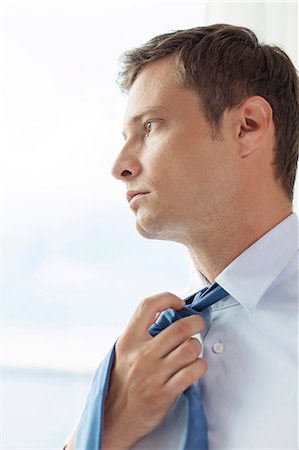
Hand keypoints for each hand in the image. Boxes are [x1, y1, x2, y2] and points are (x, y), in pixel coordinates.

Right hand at [102, 292, 206, 448]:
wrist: (114, 418)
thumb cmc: (123, 382)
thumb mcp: (123, 351)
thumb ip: (141, 332)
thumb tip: (167, 312)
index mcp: (129, 340)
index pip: (148, 306)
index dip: (167, 298)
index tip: (179, 303)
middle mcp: (141, 355)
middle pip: (179, 328)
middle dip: (196, 322)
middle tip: (198, 324)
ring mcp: (154, 374)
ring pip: (190, 348)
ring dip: (197, 347)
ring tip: (193, 350)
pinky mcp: (165, 393)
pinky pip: (194, 371)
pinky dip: (200, 366)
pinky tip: (195, 367)